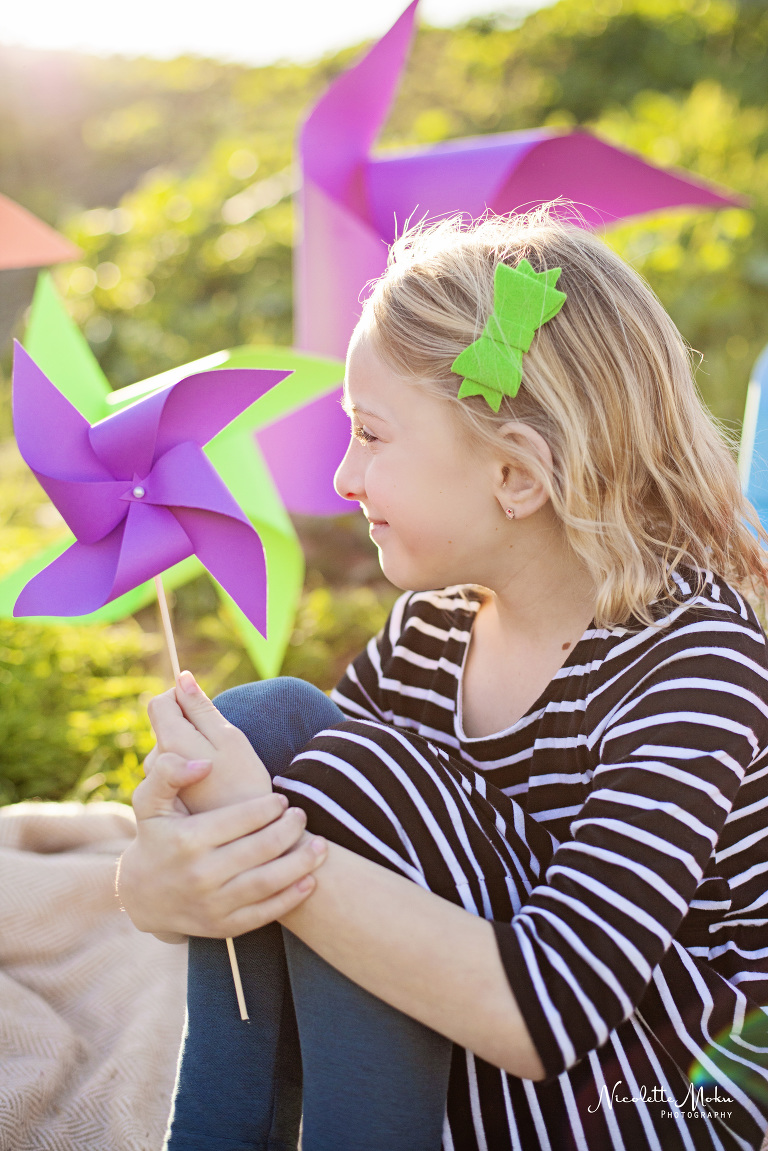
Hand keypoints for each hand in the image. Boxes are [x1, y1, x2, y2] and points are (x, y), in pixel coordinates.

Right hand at [118, 753, 326, 937]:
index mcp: (187, 840)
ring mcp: (212, 904)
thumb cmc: (154, 837)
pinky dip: (291, 898)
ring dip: (301, 863)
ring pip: (268, 882)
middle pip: (261, 849)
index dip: (269, 807)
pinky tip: (310, 880)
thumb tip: (205, 764)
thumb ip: (168, 773)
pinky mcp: (222, 927)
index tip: (282, 799)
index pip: (240, 819)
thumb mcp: (149, 802)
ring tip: (320, 846)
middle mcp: (200, 874)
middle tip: (302, 816)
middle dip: (290, 829)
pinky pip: (264, 913)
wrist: (140, 894)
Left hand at [146, 670, 270, 812]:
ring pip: (171, 749)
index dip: (182, 697)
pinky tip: (211, 785)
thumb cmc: (244, 784)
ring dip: (191, 750)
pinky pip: (174, 770)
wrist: (246, 838)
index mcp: (170, 743)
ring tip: (218, 769)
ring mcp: (159, 785)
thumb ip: (201, 708)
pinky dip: (190, 770)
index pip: (161, 702)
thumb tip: (182, 678)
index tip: (206, 708)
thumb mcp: (230, 739)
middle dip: (190, 726)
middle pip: (166, 726)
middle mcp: (156, 763)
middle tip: (220, 746)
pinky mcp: (166, 799)